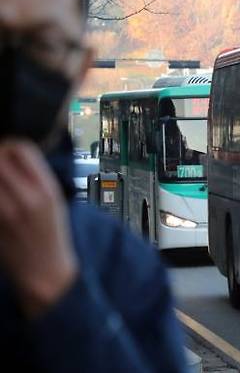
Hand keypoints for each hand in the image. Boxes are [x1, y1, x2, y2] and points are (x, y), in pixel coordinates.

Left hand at [0, 140, 77, 318]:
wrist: (44, 271)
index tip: (7, 150)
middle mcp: (27, 198)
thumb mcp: (56, 201)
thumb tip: (13, 155)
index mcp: (47, 189)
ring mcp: (6, 211)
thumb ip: (36, 177)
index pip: (22, 149)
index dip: (10, 145)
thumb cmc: (51, 237)